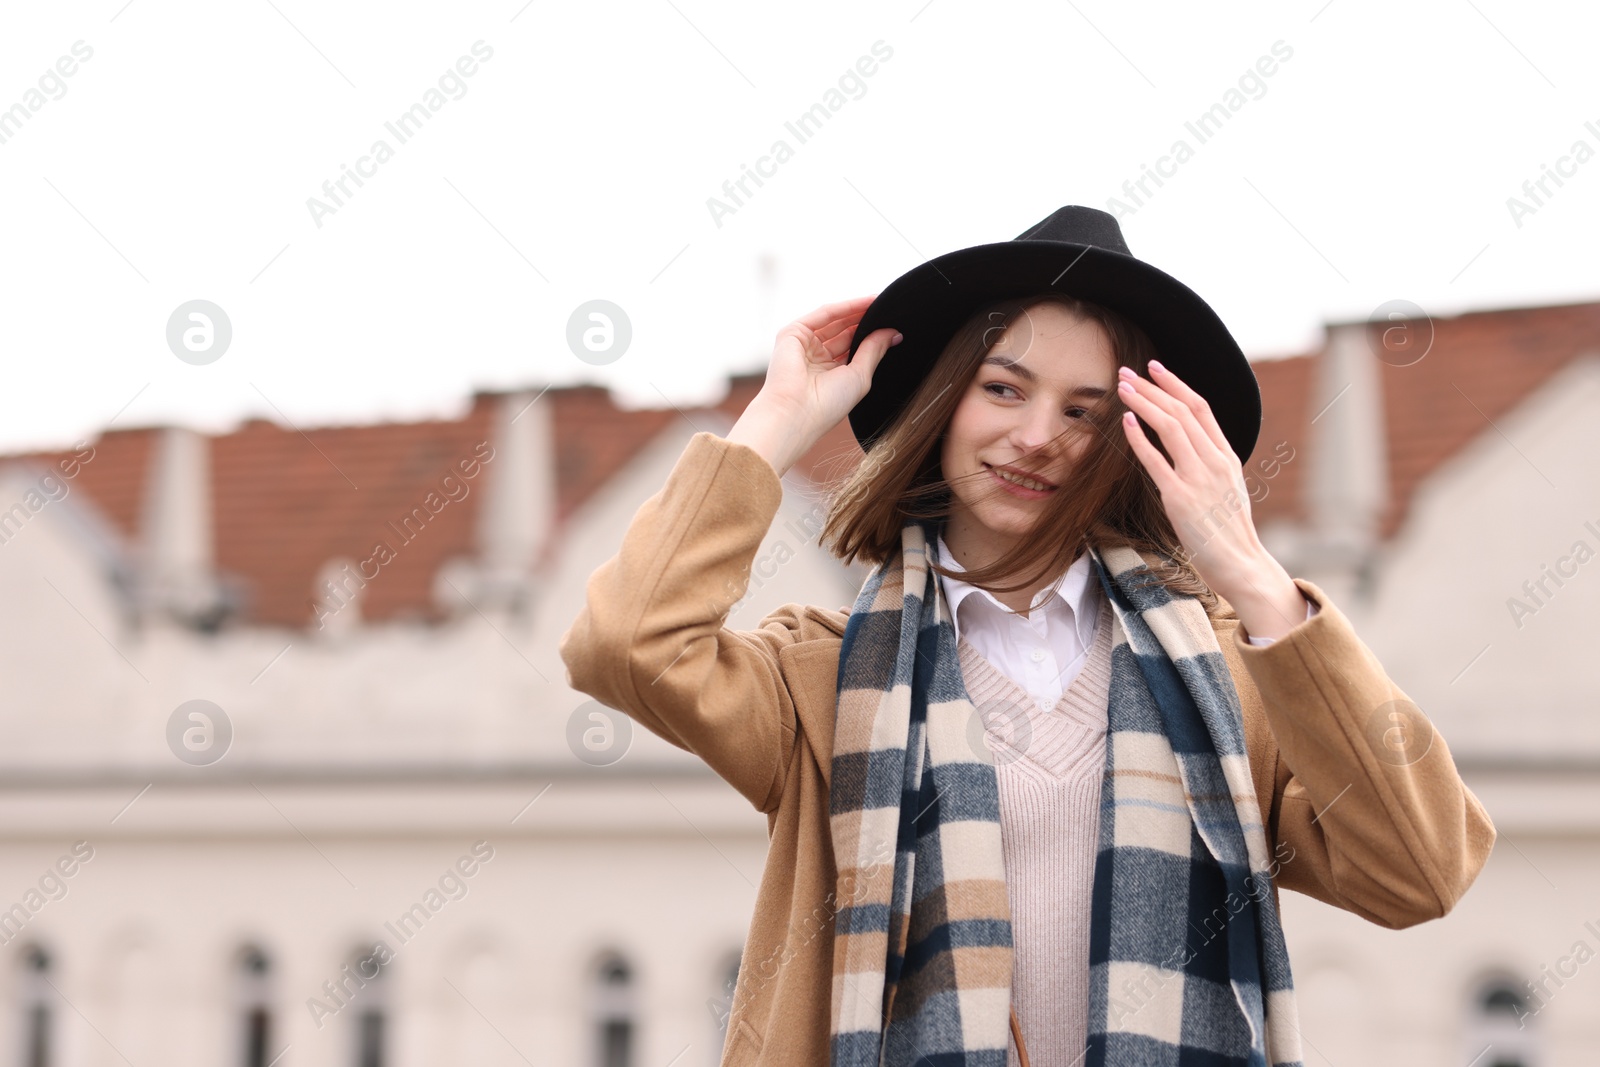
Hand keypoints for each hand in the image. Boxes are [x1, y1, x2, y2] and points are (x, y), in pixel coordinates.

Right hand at [728, 297, 901, 476]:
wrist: (797, 412)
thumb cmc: (828, 404)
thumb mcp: (860, 376)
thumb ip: (874, 351)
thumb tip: (894, 333)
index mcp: (830, 374)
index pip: (853, 347)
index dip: (872, 335)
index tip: (895, 324)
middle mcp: (816, 359)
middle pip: (844, 332)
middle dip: (865, 320)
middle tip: (890, 309)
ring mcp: (803, 345)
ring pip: (835, 320)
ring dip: (857, 311)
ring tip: (881, 303)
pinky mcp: (792, 334)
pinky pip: (823, 315)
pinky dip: (844, 307)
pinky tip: (866, 302)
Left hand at [1117, 360, 1306, 640]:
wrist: (1241, 564)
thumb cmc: (1229, 531)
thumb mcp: (1227, 489)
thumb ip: (1210, 466)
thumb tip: (1191, 449)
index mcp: (1227, 456)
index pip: (1201, 408)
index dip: (1177, 384)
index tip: (1156, 368)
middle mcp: (1215, 461)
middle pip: (1182, 411)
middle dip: (1153, 387)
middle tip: (1127, 370)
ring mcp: (1198, 478)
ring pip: (1170, 427)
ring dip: (1144, 403)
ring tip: (1122, 387)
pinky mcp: (1180, 498)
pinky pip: (1156, 460)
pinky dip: (1139, 437)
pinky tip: (1125, 420)